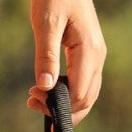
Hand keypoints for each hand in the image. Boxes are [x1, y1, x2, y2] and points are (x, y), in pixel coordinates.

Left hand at [26, 0, 105, 124]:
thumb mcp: (45, 22)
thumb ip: (46, 55)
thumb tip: (45, 87)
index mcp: (90, 52)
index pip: (79, 92)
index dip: (59, 103)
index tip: (33, 99)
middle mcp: (98, 59)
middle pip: (87, 99)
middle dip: (63, 109)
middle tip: (33, 105)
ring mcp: (96, 58)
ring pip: (88, 94)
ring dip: (66, 104)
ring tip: (39, 102)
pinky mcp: (90, 55)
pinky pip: (84, 83)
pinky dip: (69, 93)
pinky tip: (52, 91)